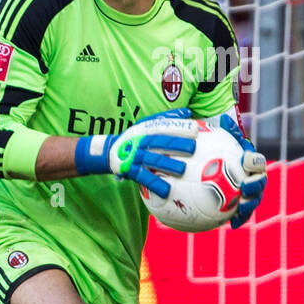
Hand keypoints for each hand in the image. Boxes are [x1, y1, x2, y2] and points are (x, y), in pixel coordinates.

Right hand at [74, 107, 197, 197]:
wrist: (108, 152)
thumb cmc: (133, 138)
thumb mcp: (146, 124)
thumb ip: (166, 118)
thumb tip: (187, 112)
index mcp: (145, 130)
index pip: (162, 126)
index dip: (177, 127)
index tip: (194, 129)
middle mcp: (140, 142)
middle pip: (159, 142)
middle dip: (176, 144)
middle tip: (193, 148)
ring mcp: (135, 157)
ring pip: (152, 160)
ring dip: (167, 165)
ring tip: (182, 170)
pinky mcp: (130, 170)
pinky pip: (144, 178)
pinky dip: (155, 184)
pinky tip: (166, 190)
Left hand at [216, 112, 267, 228]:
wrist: (215, 164)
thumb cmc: (218, 149)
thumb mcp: (219, 138)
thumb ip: (224, 131)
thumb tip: (222, 119)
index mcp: (251, 162)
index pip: (257, 161)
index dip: (255, 162)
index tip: (247, 161)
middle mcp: (253, 177)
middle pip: (259, 182)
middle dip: (255, 186)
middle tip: (245, 187)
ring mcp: (248, 193)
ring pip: (253, 200)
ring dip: (250, 205)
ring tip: (241, 209)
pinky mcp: (240, 205)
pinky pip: (242, 213)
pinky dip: (240, 219)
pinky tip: (233, 225)